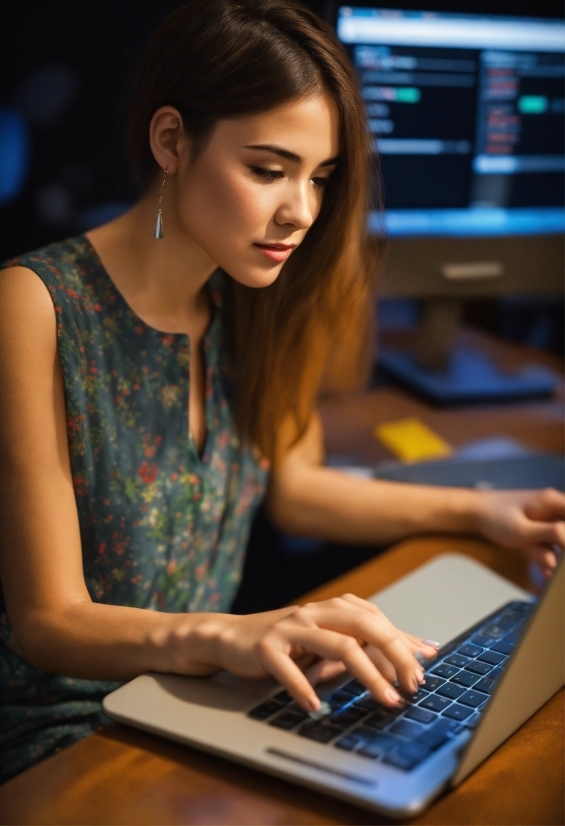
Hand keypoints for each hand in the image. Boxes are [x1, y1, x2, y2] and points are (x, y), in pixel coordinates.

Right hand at [190, 595, 437, 712]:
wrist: (231, 636)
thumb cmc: (286, 643)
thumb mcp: (326, 643)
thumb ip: (363, 647)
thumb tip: (414, 656)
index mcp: (332, 609)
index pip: (377, 620)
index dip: (404, 641)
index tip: (427, 666)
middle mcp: (315, 612)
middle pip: (365, 626)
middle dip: (395, 654)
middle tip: (413, 685)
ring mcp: (291, 627)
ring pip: (337, 644)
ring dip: (368, 673)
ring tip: (386, 699)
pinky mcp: (266, 646)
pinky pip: (288, 668)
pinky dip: (304, 688)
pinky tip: (315, 706)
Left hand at [474, 487, 564, 576]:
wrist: (471, 512)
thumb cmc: (495, 517)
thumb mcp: (523, 530)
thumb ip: (551, 535)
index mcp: (554, 502)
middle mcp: (553, 507)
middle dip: (563, 552)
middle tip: (559, 568)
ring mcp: (545, 517)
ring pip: (562, 539)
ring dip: (559, 557)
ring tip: (550, 576)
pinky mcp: (537, 527)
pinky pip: (551, 542)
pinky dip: (550, 557)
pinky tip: (546, 573)